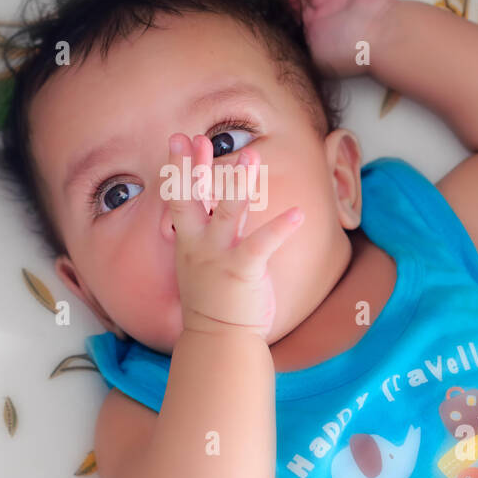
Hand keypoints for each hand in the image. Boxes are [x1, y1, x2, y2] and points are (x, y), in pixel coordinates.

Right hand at [164, 133, 303, 339]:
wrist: (219, 341)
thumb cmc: (213, 302)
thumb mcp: (200, 263)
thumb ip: (207, 233)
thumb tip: (212, 206)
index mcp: (189, 241)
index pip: (179, 197)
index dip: (179, 167)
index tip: (179, 139)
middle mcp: (200, 245)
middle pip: (191, 198)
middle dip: (193, 167)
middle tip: (194, 136)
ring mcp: (219, 257)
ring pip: (228, 212)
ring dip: (239, 182)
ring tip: (252, 154)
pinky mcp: (243, 271)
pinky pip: (262, 244)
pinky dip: (280, 228)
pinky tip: (298, 213)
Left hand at [279, 0, 398, 78]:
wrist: (380, 35)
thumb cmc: (345, 48)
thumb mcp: (315, 56)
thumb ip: (299, 46)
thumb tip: (285, 42)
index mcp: (314, 39)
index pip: (294, 21)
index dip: (284, 9)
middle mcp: (325, 23)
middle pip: (302, 2)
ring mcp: (339, 6)